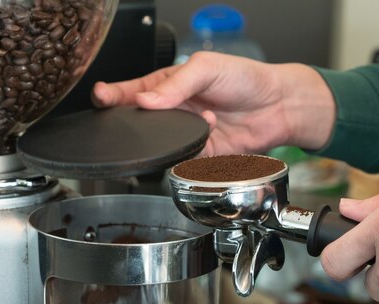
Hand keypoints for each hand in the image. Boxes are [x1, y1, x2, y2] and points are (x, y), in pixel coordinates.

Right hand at [91, 51, 335, 153]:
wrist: (278, 107)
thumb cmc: (246, 79)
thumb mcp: (207, 68)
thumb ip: (176, 83)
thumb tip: (146, 99)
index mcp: (170, 85)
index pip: (134, 91)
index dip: (114, 95)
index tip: (101, 98)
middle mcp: (175, 111)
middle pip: (142, 123)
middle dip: (136, 124)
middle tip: (137, 121)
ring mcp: (186, 134)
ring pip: (162, 144)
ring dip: (171, 138)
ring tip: (198, 121)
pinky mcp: (201, 155)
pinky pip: (185, 160)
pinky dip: (191, 153)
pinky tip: (207, 135)